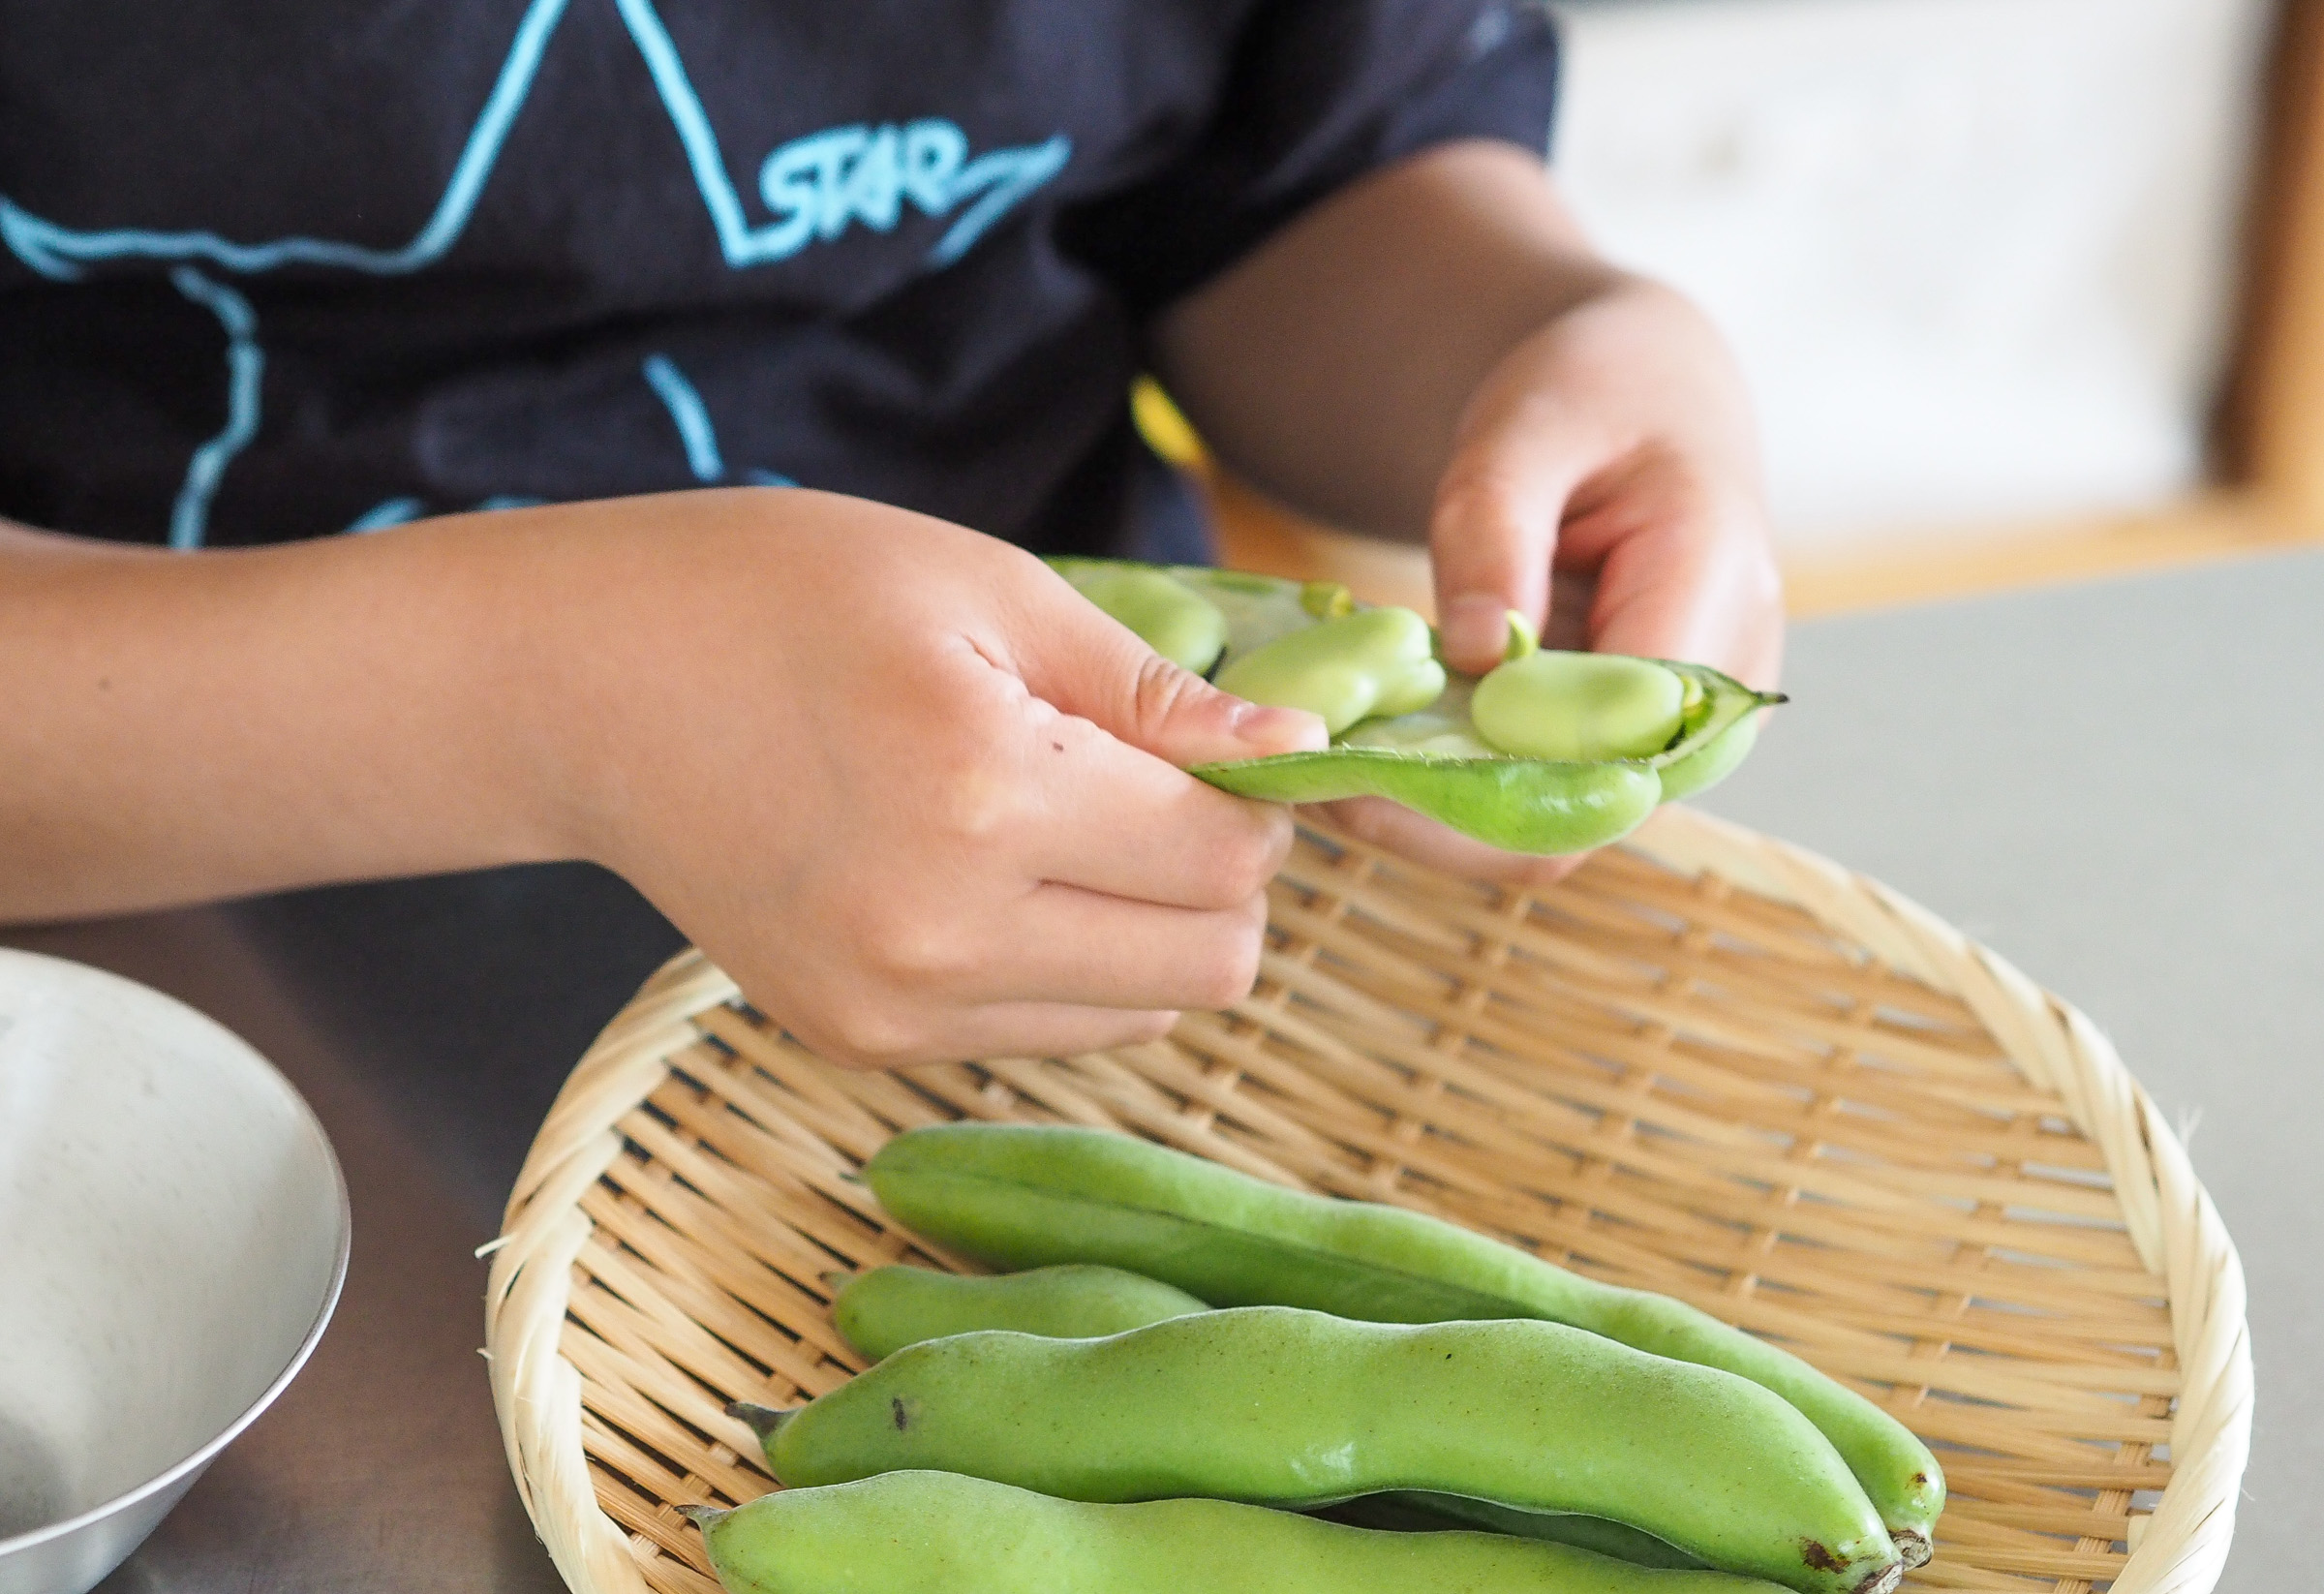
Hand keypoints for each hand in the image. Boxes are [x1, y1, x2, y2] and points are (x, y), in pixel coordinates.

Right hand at [533, 489, 1325, 1067]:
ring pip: (1144, 1017)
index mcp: (981, 794)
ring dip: (1153, 931)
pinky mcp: (859, 1043)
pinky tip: (1003, 876)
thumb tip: (1298, 759)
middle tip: (1159, 787)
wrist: (581, 688)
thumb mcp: (987, 589)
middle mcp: (940, 934)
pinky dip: (1072, 965)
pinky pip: (1049, 1032)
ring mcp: (893, 1009)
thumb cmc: (781, 594)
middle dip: (1224, 878)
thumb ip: (1152, 692)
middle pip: (1209, 965)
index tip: (1220, 747)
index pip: (1226, 859)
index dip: (1258, 799)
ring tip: (1071, 826)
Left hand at [1313, 276, 1783, 883]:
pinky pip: (1536, 796)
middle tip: (1306, 778)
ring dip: (1432, 814)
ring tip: (1316, 769)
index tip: (1357, 760)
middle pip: (1581, 812)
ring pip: (1553, 824)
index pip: (1612, 741)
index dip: (1486, 774)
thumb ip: (1496, 530)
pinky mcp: (1622, 746)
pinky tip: (1360, 759)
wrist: (1644, 399)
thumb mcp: (1526, 426)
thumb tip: (1473, 654)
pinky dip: (1447, 788)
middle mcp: (1715, 692)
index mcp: (1716, 594)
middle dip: (1439, 815)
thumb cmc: (1591, 393)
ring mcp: (1675, 732)